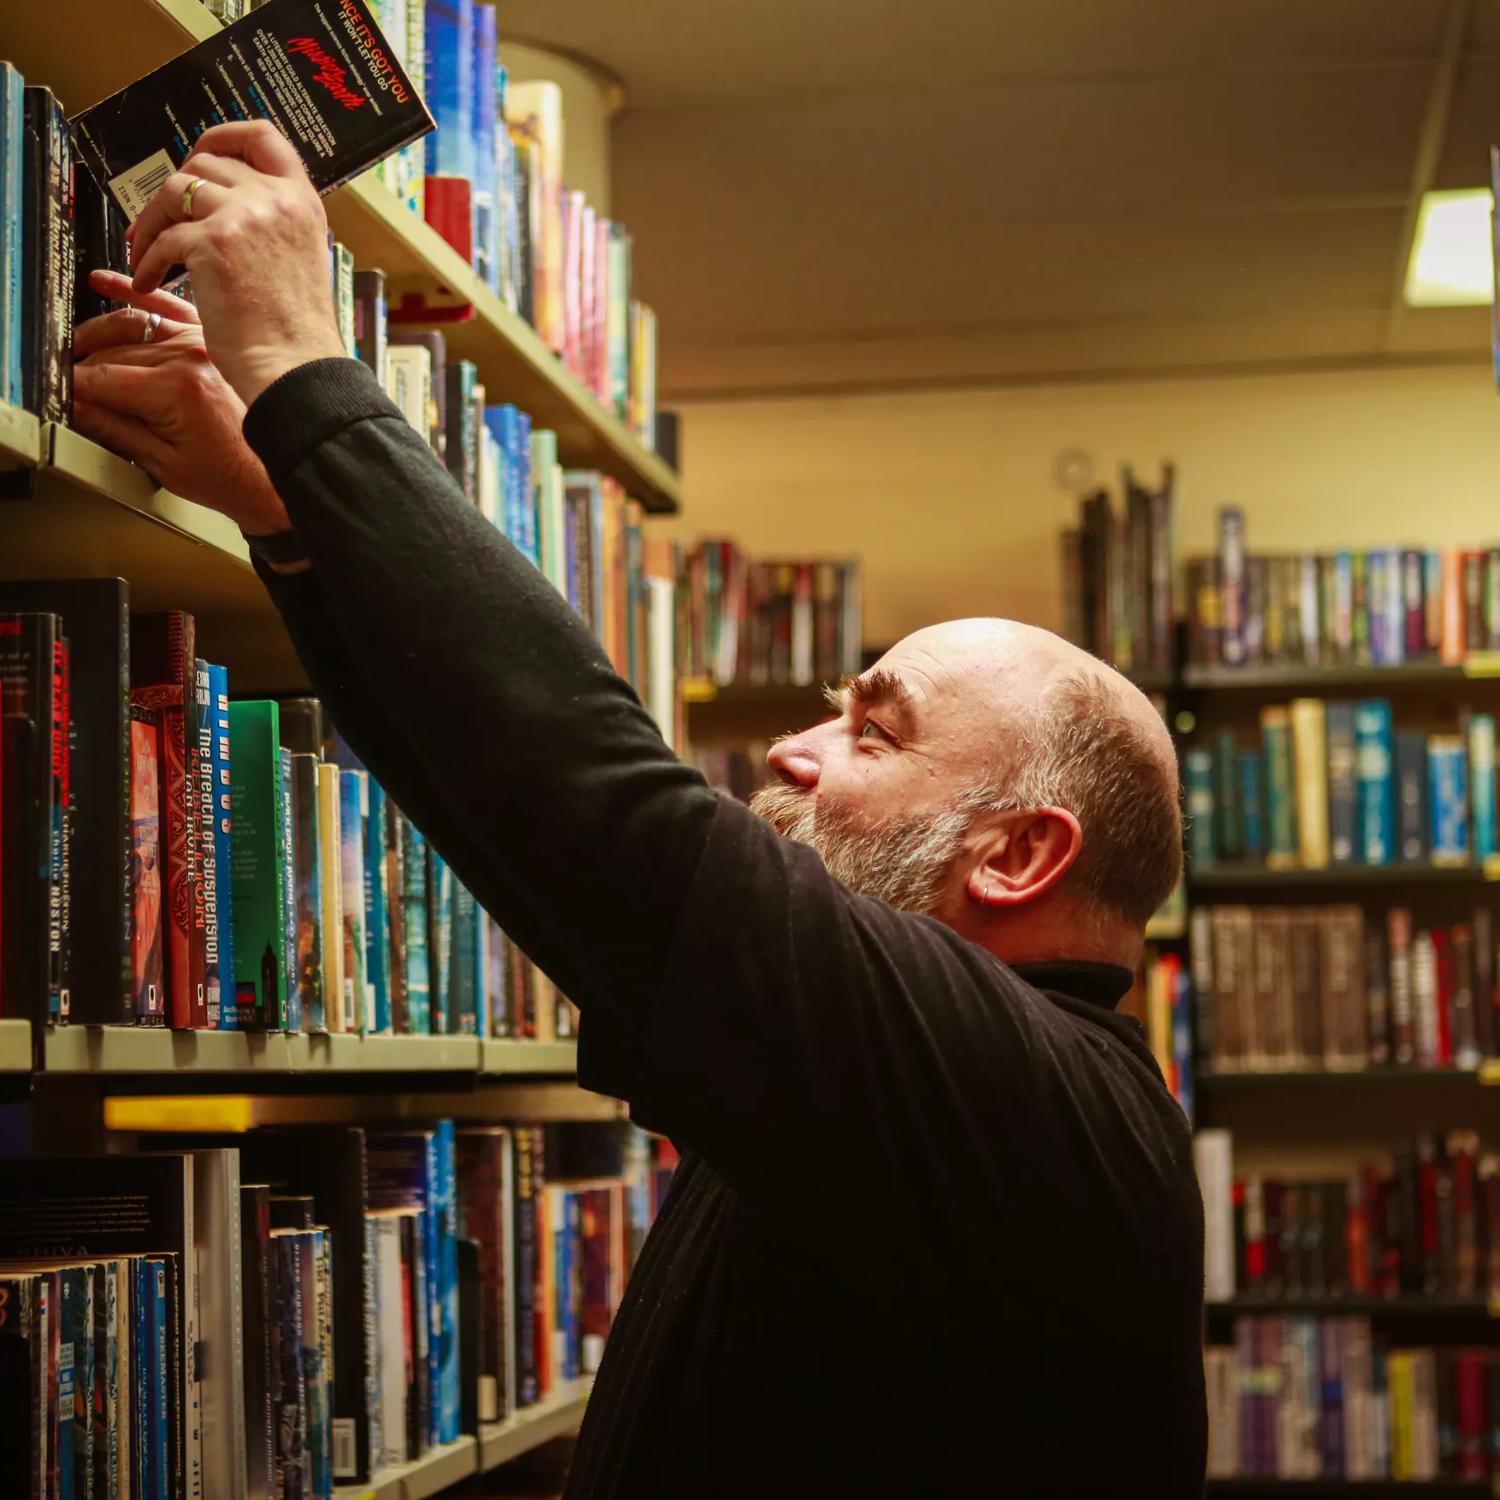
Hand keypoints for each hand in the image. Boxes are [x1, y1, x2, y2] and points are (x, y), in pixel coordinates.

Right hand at [72, 269, 291, 535]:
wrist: (276, 476)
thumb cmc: (234, 476)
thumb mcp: (164, 464)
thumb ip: (115, 430)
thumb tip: (76, 406)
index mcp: (176, 389)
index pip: (101, 378)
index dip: (73, 385)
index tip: (57, 389)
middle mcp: (190, 357)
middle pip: (113, 351)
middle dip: (84, 366)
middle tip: (68, 379)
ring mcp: (202, 343)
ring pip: (132, 325)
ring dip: (99, 334)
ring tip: (77, 348)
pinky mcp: (211, 340)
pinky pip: (167, 306)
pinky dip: (135, 293)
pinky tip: (106, 284)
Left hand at [126, 120, 347, 405]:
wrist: (296, 369)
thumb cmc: (295, 333)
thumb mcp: (297, 259)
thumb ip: (268, 223)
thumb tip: (217, 202)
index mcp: (302, 202)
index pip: (261, 137)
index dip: (222, 136)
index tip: (198, 154)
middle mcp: (276, 200)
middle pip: (205, 164)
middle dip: (174, 194)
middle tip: (160, 225)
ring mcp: (245, 217)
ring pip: (175, 190)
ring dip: (152, 223)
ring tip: (148, 255)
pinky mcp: (212, 243)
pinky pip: (163, 238)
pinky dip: (148, 262)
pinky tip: (151, 284)